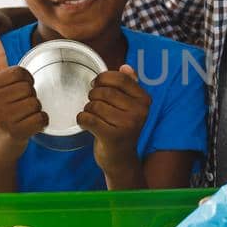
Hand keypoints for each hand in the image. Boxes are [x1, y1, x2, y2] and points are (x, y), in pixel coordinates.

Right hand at [0, 29, 45, 154]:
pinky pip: (42, 119)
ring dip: (35, 112)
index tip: (15, 95)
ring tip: (21, 119)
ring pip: (37, 103)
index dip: (25, 83)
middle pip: (30, 88)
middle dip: (31, 99)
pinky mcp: (14, 132)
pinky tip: (28, 129)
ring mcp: (0, 117)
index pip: (22, 73)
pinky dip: (41, 124)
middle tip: (17, 111)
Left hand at [77, 65, 149, 181]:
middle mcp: (139, 112)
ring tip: (93, 117)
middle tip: (93, 106)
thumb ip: (129, 86)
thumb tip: (126, 67)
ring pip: (94, 105)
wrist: (121, 160)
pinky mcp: (113, 137)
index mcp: (144, 101)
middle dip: (93, 96)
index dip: (103, 78)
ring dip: (87, 110)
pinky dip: (82, 120)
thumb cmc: (121, 129)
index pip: (120, 78)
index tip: (96, 85)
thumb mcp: (129, 107)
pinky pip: (88, 118)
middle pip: (104, 92)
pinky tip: (87, 124)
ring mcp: (127, 125)